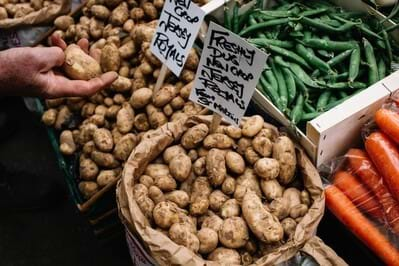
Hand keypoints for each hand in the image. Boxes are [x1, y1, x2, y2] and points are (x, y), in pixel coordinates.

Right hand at [0, 35, 117, 97]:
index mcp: (58, 89)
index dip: (102, 83)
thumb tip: (65, 55)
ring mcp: (49, 79)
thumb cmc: (11, 69)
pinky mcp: (42, 71)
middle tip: (97, 48)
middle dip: (92, 62)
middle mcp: (57, 86)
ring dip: (77, 53)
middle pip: (81, 76)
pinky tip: (57, 38)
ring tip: (82, 39)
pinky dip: (59, 50)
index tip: (115, 75)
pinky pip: (56, 62)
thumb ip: (57, 56)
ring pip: (70, 67)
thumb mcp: (37, 59)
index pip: (87, 89)